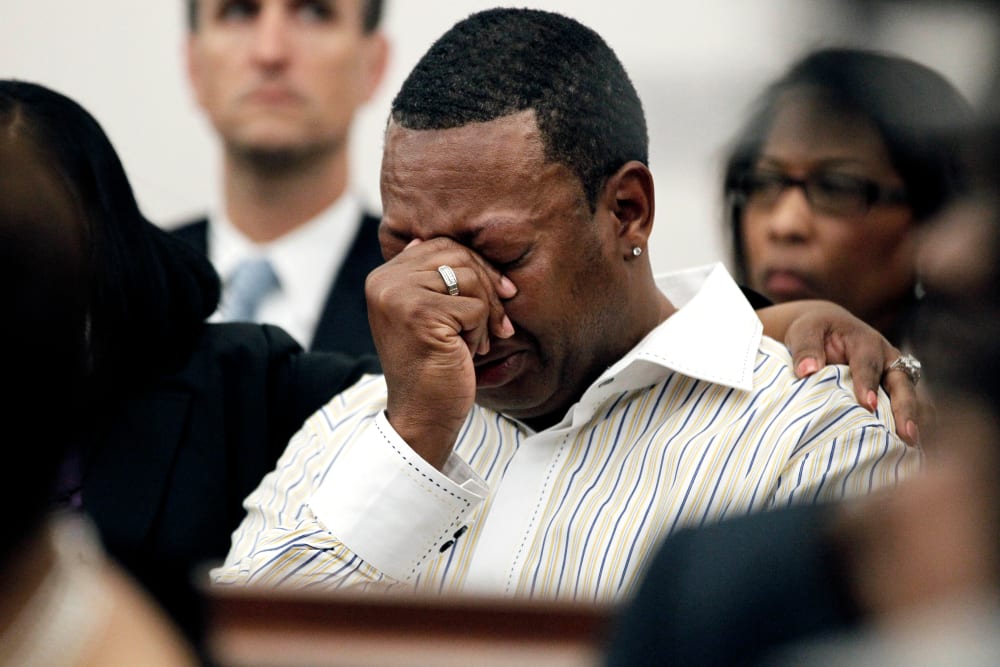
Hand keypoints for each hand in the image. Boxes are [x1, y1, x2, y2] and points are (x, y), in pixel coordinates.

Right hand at [365, 237, 516, 467]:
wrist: (422, 415)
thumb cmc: (433, 366)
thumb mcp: (430, 315)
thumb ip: (432, 278)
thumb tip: (437, 240)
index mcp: (383, 277)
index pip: (441, 245)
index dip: (477, 265)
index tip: (502, 293)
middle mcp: (384, 281)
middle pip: (457, 254)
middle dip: (490, 285)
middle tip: (501, 321)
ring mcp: (399, 296)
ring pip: (469, 278)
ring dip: (487, 312)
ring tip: (477, 341)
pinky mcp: (420, 314)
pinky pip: (475, 305)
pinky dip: (482, 331)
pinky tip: (470, 353)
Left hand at [772, 300, 926, 446]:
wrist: (828, 329)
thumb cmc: (815, 332)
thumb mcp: (805, 332)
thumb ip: (806, 349)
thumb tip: (807, 371)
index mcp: (865, 342)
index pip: (867, 364)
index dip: (868, 383)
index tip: (868, 404)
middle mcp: (887, 357)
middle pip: (901, 382)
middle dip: (905, 407)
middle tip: (906, 433)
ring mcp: (894, 374)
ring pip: (910, 395)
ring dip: (913, 419)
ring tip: (912, 444)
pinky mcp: (894, 389)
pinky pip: (908, 405)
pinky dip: (910, 423)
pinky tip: (907, 446)